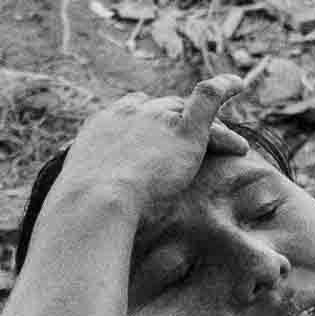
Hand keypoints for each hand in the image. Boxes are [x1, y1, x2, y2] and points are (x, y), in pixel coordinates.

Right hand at [40, 91, 221, 234]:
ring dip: (210, 127)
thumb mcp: (79, 202)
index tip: (155, 139)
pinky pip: (209, 97)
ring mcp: (157, 118)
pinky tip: (240, 84)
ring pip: (190, 112)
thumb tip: (73, 230)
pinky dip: (225, 88)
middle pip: (162, 109)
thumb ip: (86, 201)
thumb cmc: (82, 213)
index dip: (145, 124)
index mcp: (101, 126)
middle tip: (197, 144)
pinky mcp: (184, 129)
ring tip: (232, 144)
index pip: (129, 114)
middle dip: (179, 121)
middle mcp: (128, 114)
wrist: (93, 203)